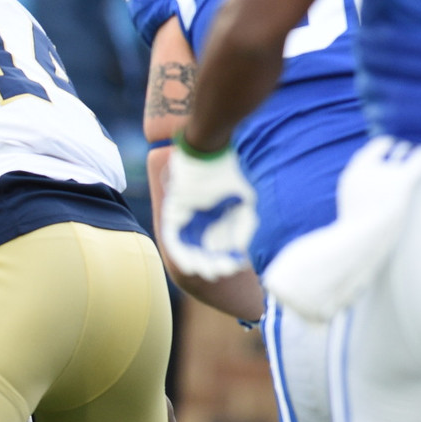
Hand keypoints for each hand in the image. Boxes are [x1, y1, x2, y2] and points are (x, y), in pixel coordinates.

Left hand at [159, 139, 256, 280]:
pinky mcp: (174, 210)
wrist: (208, 148)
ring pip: (190, 244)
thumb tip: (241, 250)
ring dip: (197, 260)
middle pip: (207, 246)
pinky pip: (173, 236)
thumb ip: (247, 226)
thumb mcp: (247, 201)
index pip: (225, 242)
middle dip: (213, 262)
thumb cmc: (232, 171)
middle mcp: (206, 214)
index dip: (228, 257)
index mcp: (224, 211)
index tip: (234, 267)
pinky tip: (189, 265)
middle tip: (219, 273)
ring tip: (206, 273)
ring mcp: (189, 213)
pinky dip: (181, 251)